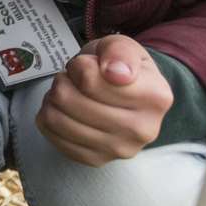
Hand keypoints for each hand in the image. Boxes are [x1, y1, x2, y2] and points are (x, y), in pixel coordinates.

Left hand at [35, 35, 173, 165]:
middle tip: (73, 79)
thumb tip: (116, 73)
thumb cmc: (118, 66)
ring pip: (56, 118)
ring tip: (69, 93)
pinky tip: (65, 111)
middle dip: (63, 81)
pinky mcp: (97, 160)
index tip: (87, 65)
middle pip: (67, 99)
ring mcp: (120, 149)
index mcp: (155, 97)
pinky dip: (49, 117)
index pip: (88, 79)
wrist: (123, 94)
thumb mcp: (121, 45)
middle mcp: (144, 129)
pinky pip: (52, 136)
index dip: (79, 66)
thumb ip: (119, 51)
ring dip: (53, 99)